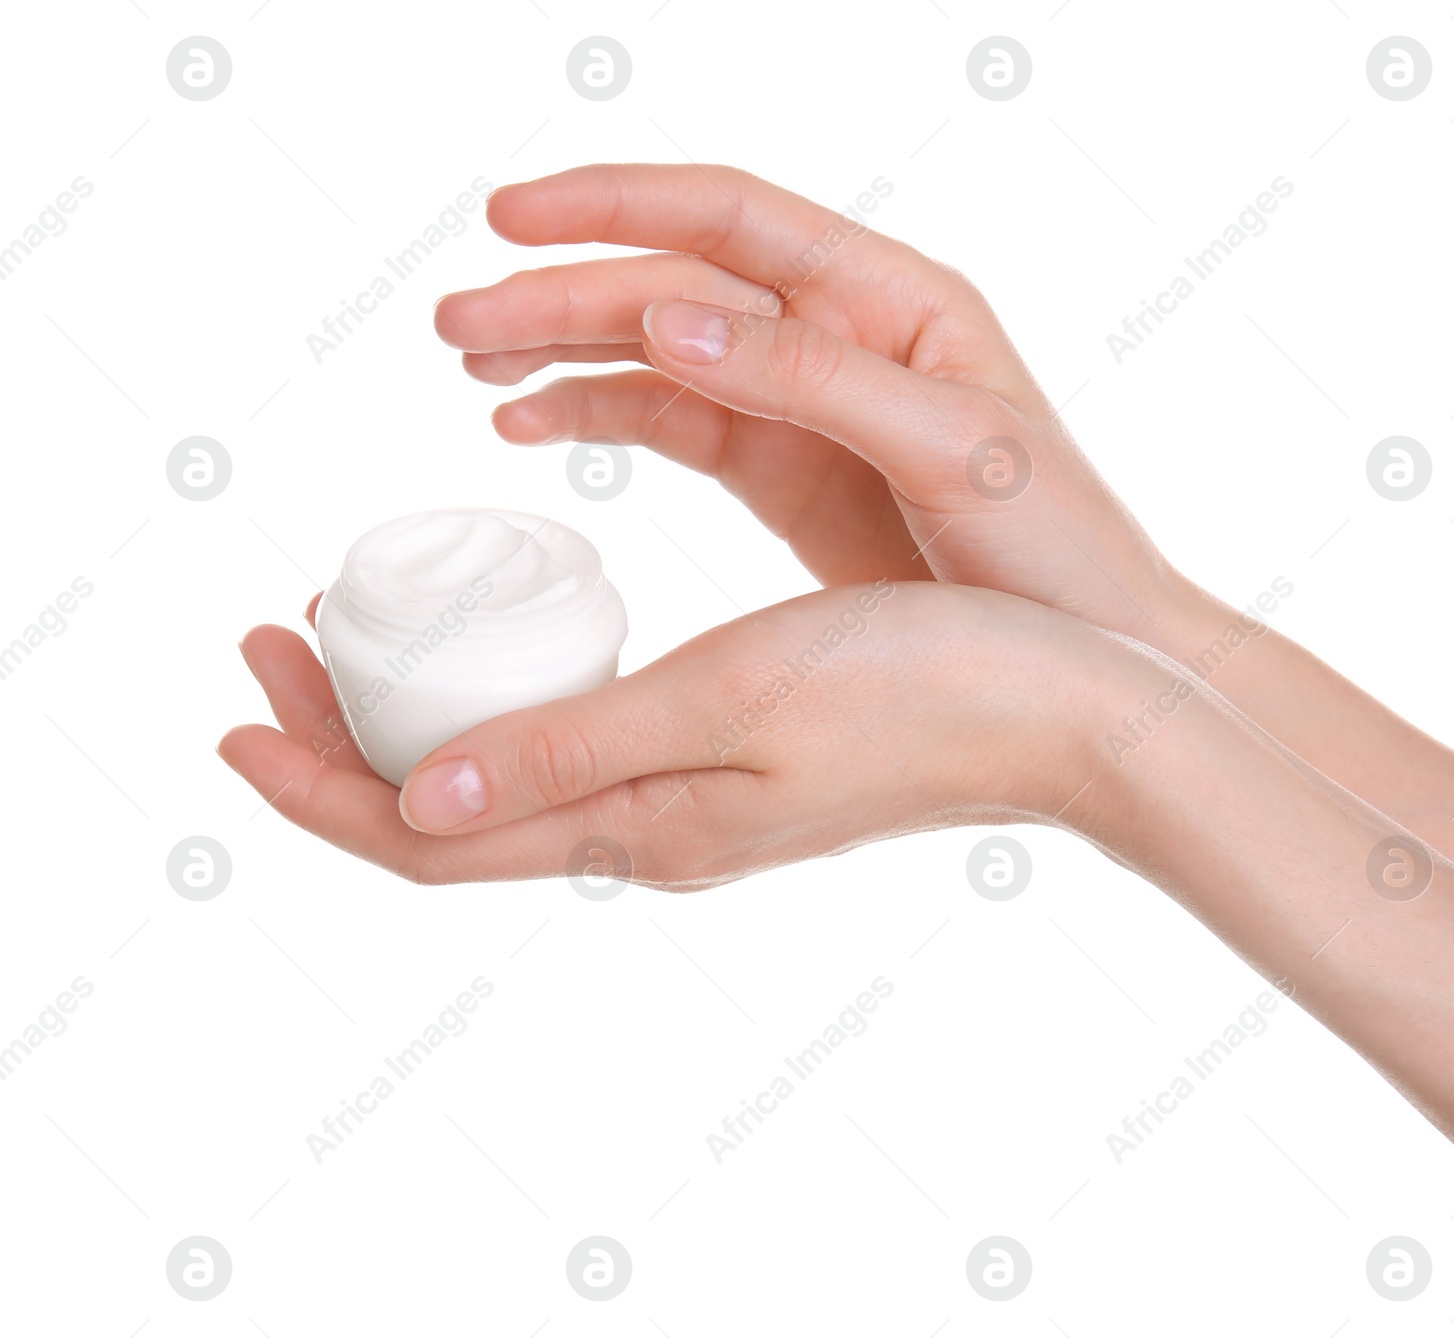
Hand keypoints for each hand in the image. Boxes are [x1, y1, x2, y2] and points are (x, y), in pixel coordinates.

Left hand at [219, 582, 1119, 886]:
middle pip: (454, 811)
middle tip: (281, 637)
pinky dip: (511, 708)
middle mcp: (657, 828)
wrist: (1068, 708)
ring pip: (514, 778)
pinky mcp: (740, 765)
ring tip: (376, 639)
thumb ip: (569, 754)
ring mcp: (700, 801)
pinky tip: (520, 655)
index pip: (431, 835)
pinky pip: (583, 753)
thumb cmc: (919, 690)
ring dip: (425, 719)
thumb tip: (411, 802)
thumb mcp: (728, 706)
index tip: (235, 702)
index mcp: (645, 824)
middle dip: (345, 741)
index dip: (318, 782)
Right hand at [434, 164, 1181, 635]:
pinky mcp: (786, 472)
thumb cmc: (1055, 546)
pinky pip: (676, 424)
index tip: (510, 217)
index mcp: (893, 300)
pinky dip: (603, 417)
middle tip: (456, 325)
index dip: (616, 205)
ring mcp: (805, 404)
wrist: (1096, 652)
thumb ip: (816, 376)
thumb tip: (672, 310)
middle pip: (674, 286)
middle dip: (562, 294)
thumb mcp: (950, 447)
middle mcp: (841, 334)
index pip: (732, 217)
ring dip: (566, 352)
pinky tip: (535, 425)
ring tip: (474, 371)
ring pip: (661, 352)